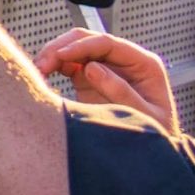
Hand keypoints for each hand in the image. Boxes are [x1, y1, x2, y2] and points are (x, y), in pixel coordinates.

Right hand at [34, 30, 176, 130]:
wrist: (150, 154)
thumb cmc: (156, 135)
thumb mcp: (146, 117)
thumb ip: (121, 93)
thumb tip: (91, 68)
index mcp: (143, 64)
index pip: (107, 43)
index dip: (81, 46)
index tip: (60, 55)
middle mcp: (123, 61)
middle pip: (87, 40)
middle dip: (62, 48)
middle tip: (42, 64)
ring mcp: (105, 68)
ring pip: (74, 48)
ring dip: (53, 55)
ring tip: (38, 70)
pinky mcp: (89, 78)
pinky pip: (68, 64)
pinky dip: (53, 66)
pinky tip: (42, 74)